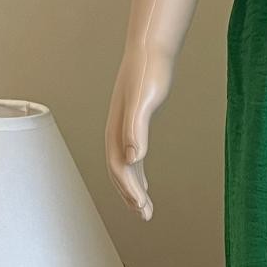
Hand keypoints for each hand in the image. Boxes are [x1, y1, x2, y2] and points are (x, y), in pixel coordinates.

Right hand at [105, 45, 174, 221]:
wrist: (149, 51)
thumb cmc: (148, 73)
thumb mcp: (144, 101)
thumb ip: (137, 128)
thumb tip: (134, 157)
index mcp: (117, 129)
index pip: (120, 168)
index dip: (129, 189)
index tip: (142, 207)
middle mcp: (117, 132)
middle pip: (119, 172)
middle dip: (130, 195)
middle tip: (145, 215)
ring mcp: (123, 129)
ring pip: (125, 168)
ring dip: (133, 189)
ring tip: (145, 210)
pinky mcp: (134, 125)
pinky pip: (132, 157)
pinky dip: (137, 174)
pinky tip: (145, 184)